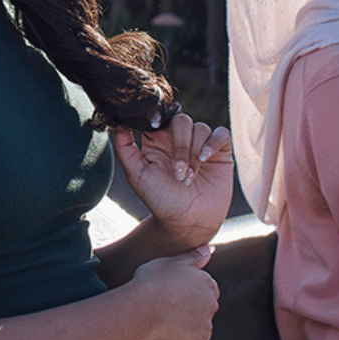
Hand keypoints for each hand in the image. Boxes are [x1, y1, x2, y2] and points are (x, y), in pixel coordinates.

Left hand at [114, 114, 232, 249]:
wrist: (187, 223)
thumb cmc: (161, 200)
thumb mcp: (137, 175)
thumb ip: (125, 148)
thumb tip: (117, 123)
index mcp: (158, 139)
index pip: (160, 116)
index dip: (159, 119)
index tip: (156, 129)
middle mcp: (180, 138)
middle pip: (181, 120)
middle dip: (180, 145)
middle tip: (178, 171)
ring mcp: (200, 144)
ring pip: (200, 128)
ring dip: (194, 154)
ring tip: (189, 178)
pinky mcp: (220, 152)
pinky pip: (221, 134)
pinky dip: (213, 143)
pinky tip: (206, 159)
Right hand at [128, 246, 218, 339]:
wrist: (140, 310)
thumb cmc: (151, 283)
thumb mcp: (171, 262)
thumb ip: (193, 257)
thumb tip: (209, 249)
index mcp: (206, 281)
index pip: (207, 286)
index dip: (189, 288)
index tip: (174, 291)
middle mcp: (211, 303)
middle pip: (205, 305)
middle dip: (192, 305)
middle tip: (169, 304)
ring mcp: (206, 324)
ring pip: (200, 323)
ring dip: (189, 322)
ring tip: (166, 317)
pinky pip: (194, 338)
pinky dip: (184, 336)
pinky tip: (168, 329)